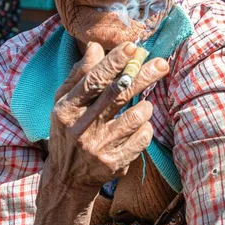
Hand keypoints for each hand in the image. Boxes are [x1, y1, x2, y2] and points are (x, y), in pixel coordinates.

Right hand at [45, 41, 168, 193]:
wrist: (66, 178)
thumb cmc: (68, 131)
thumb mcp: (64, 102)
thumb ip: (79, 74)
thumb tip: (95, 46)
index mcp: (66, 108)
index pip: (93, 80)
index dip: (114, 62)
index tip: (132, 47)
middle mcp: (81, 127)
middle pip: (117, 94)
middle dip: (142, 75)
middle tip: (161, 64)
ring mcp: (97, 147)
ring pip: (135, 117)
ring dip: (145, 106)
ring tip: (143, 104)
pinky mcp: (113, 163)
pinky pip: (141, 139)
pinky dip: (146, 128)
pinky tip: (140, 126)